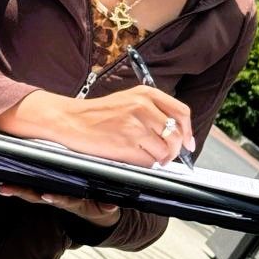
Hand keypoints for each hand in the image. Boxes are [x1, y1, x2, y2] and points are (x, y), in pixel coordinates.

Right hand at [0, 86, 194, 167]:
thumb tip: (179, 134)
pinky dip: (145, 164)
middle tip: (162, 154)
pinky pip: (149, 162)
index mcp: (146, 93)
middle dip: (173, 150)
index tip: (188, 143)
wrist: (70, 120)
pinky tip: (132, 157)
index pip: (181, 113)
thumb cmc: (99, 114)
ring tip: (143, 154)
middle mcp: (143, 107)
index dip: (188, 131)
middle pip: (176, 136)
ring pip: (165, 152)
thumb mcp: (128, 100)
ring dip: (158, 159)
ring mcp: (135, 126)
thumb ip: (153, 111)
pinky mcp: (127, 144)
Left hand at [0, 180, 119, 225]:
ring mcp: (51, 196)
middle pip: (37, 195)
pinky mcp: (47, 193)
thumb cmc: (100, 207)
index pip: (62, 199)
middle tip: (3, 188)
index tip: (45, 195)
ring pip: (28, 193)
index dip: (54, 198)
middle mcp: (58, 199)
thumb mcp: (107, 209)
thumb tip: (111, 205)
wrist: (98, 216)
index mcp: (73, 201)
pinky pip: (28, 190)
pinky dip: (14, 187)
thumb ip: (107, 206)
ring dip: (11, 188)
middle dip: (20, 192)